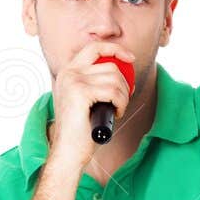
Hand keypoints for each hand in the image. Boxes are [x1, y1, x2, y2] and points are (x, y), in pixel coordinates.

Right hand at [48, 43, 134, 166]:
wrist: (68, 152)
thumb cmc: (81, 130)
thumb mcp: (88, 100)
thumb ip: (97, 82)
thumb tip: (123, 69)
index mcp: (68, 72)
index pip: (94, 47)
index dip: (115, 49)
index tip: (131, 58)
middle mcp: (68, 73)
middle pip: (110, 64)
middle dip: (124, 83)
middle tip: (122, 101)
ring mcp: (73, 81)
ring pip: (114, 79)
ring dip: (123, 96)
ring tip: (117, 110)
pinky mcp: (80, 93)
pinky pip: (113, 91)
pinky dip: (121, 103)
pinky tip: (116, 114)